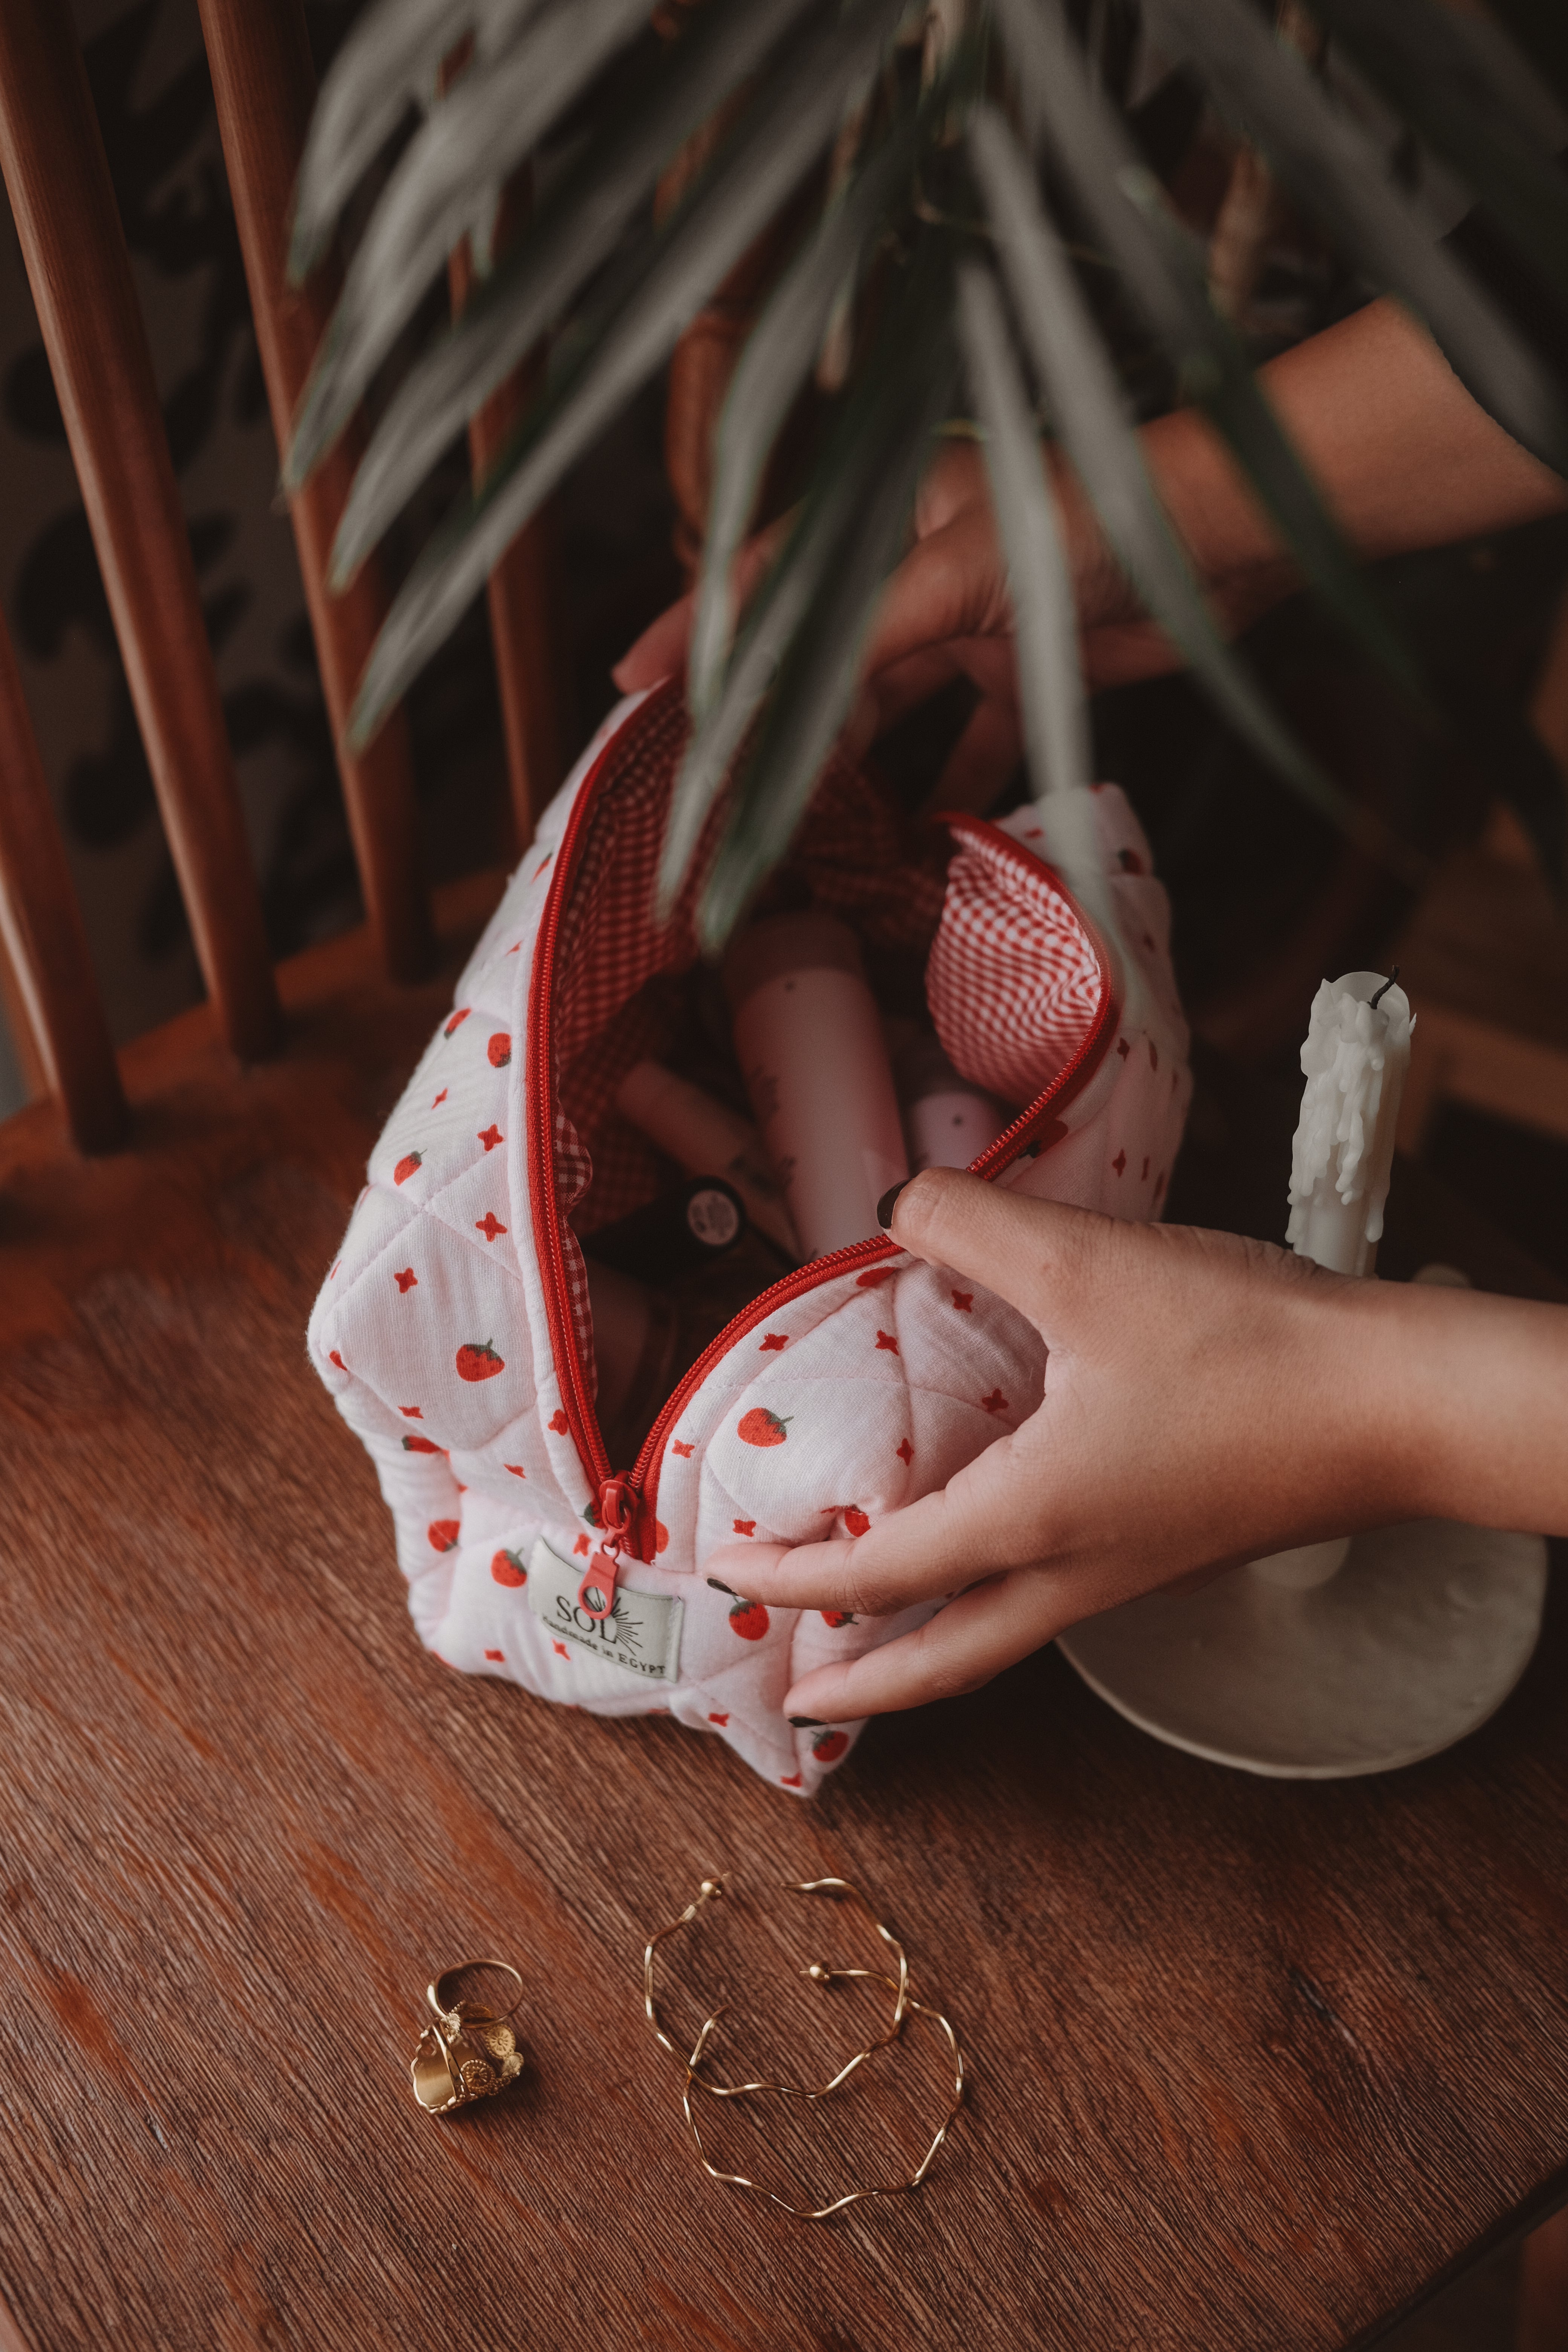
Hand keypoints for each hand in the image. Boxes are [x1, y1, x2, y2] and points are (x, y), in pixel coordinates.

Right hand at [613, 438, 1293, 807]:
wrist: (1220, 540)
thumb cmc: (1087, 521)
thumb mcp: (955, 575)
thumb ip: (863, 637)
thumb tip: (775, 696)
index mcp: (886, 518)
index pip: (767, 583)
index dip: (698, 636)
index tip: (633, 684)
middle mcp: (919, 566)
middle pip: (824, 658)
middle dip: (778, 726)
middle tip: (724, 792)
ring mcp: (971, 620)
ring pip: (889, 706)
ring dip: (854, 768)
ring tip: (806, 830)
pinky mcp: (1027, 667)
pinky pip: (970, 739)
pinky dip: (948, 787)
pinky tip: (918, 839)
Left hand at [701, 1168, 1524, 1723]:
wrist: (1397, 1406)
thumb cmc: (1251, 1352)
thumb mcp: (1090, 1264)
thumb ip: (973, 1225)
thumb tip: (896, 1202)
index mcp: (1031, 1521)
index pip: (877, 1570)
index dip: (793, 1570)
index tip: (730, 1567)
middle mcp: (1074, 1569)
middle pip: (944, 1661)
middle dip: (863, 1682)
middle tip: (800, 1695)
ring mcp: (1131, 1570)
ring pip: (1003, 1633)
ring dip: (929, 1643)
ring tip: (881, 1629)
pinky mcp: (1174, 1542)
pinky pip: (1056, 1593)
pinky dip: (997, 1592)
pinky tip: (1000, 1537)